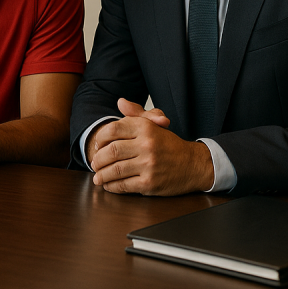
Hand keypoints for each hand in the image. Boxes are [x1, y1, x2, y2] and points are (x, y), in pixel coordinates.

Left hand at [88, 99, 213, 195]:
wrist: (194, 164)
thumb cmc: (170, 145)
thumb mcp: (154, 125)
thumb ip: (135, 114)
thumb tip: (120, 102)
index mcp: (146, 128)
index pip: (113, 130)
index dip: (100, 138)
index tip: (97, 145)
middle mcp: (147, 145)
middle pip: (111, 151)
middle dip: (98, 159)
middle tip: (94, 163)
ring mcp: (148, 165)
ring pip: (115, 170)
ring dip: (102, 175)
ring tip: (97, 177)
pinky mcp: (150, 183)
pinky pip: (123, 185)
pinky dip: (112, 186)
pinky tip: (109, 185)